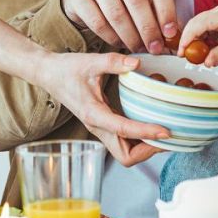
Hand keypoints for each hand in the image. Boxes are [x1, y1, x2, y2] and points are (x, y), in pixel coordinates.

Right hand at [35, 51, 168, 164]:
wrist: (49, 74)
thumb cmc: (67, 69)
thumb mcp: (91, 61)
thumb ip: (114, 62)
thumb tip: (137, 63)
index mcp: (93, 114)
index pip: (124, 130)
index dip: (146, 133)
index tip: (166, 131)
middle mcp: (97, 127)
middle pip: (126, 156)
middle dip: (148, 151)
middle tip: (168, 137)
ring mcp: (100, 129)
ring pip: (125, 152)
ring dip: (145, 148)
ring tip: (164, 133)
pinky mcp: (103, 125)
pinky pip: (124, 141)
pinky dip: (139, 139)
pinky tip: (151, 125)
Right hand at [61, 0, 179, 54]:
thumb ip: (162, 14)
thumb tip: (177, 37)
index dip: (166, 11)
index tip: (170, 34)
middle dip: (148, 28)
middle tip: (154, 48)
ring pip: (116, 12)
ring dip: (131, 36)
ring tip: (139, 49)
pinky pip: (97, 21)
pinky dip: (111, 37)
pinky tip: (120, 44)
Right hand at [178, 6, 217, 66]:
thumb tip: (205, 62)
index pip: (201, 23)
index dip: (189, 35)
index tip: (183, 49)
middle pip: (195, 22)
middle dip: (187, 38)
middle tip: (182, 54)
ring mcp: (215, 17)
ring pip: (196, 26)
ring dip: (191, 40)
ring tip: (189, 55)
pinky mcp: (214, 23)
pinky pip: (200, 30)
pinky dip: (197, 40)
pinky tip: (197, 51)